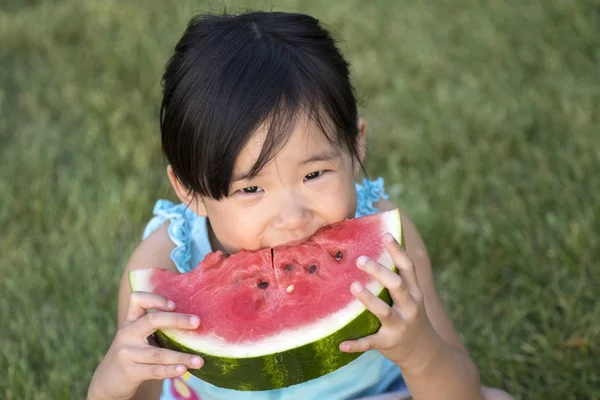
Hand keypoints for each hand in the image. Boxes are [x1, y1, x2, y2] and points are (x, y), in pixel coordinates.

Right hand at [88, 292, 203, 399]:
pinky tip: (184, 370)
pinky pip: (154, 371)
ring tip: (200, 360)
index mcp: (131, 321)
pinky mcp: (129, 372)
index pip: (138, 300)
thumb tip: (194, 321)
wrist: (108, 380)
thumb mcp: (138, 335)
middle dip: (176, 319)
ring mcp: (127, 353)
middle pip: (152, 320)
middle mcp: (127, 334)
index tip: (174, 304)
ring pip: (158, 353)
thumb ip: (156, 326)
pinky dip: (170, 370)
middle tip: (197, 322)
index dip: (156, 299)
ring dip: (181, 357)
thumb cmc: (133, 353)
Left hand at [339, 233, 443, 370]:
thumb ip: (397, 279)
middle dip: (380, 271)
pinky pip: (371, 343)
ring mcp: (400, 326)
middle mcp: (409, 307)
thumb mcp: (411, 297)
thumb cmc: (409, 316)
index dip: (397, 250)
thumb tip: (373, 252)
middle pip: (396, 285)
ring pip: (384, 311)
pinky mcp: (389, 343)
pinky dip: (356, 344)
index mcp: (414, 292)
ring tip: (353, 286)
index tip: (385, 234)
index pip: (408, 267)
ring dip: (369, 299)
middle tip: (360, 259)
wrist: (425, 353)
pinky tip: (341, 344)